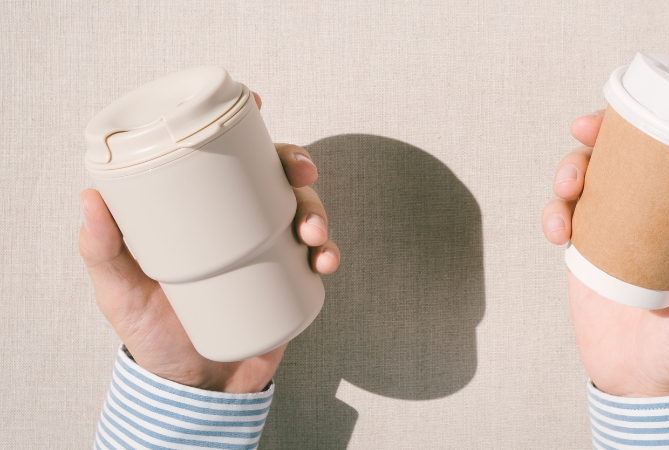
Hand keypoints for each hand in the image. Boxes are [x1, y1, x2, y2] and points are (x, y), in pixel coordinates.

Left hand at [79, 92, 339, 392]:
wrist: (195, 387)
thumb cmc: (152, 334)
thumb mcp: (119, 292)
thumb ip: (103, 250)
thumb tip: (88, 197)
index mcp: (202, 215)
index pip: (225, 161)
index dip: (247, 129)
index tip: (258, 105)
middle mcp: (239, 226)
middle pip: (276, 177)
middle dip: (298, 165)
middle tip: (302, 174)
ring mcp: (268, 251)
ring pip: (305, 210)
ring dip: (317, 211)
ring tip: (311, 233)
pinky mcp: (291, 280)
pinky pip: (319, 254)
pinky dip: (329, 251)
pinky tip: (325, 260)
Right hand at [542, 109, 668, 396]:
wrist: (645, 382)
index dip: (664, 119)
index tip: (647, 97)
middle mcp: (656, 215)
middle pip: (625, 156)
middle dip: (602, 132)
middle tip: (585, 127)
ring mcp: (617, 230)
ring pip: (589, 180)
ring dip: (570, 168)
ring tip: (568, 186)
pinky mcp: (585, 250)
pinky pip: (564, 217)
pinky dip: (553, 213)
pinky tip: (556, 228)